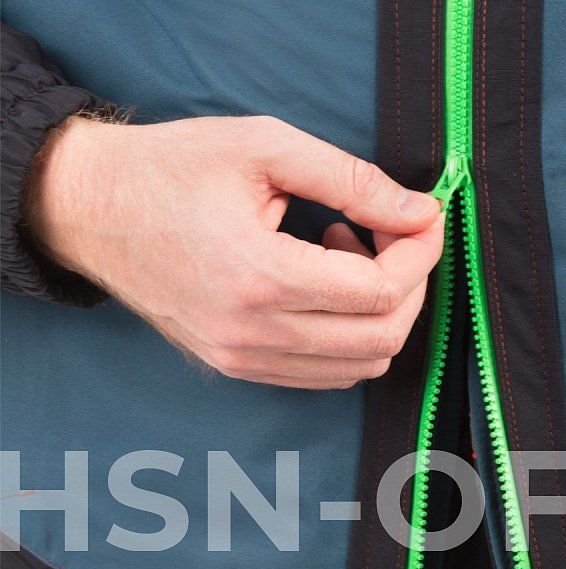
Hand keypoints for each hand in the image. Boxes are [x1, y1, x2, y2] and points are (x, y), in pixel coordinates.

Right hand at [24, 114, 443, 388]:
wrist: (92, 211)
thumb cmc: (171, 170)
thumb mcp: (264, 147)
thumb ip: (352, 180)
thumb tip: (420, 211)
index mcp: (260, 277)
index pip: (379, 292)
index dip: (419, 254)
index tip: (423, 218)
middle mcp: (254, 334)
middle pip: (381, 338)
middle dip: (410, 286)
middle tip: (395, 234)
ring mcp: (245, 359)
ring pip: (359, 365)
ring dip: (380, 313)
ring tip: (349, 253)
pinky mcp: (238, 368)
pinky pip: (325, 374)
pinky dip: (349, 336)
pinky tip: (326, 285)